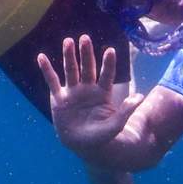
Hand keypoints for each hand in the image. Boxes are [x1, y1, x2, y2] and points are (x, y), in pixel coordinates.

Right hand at [38, 35, 142, 152]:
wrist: (81, 146)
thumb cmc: (101, 136)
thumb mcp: (115, 125)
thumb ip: (126, 111)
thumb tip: (141, 97)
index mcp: (102, 93)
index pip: (107, 75)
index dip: (108, 64)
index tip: (110, 51)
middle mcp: (87, 89)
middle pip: (87, 68)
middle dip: (86, 53)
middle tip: (85, 38)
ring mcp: (72, 92)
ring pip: (71, 70)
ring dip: (69, 56)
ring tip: (68, 41)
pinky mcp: (59, 98)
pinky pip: (52, 81)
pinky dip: (46, 69)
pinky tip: (41, 57)